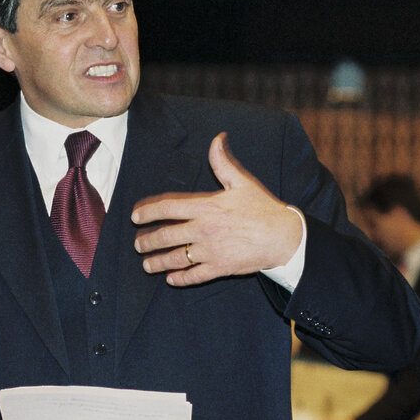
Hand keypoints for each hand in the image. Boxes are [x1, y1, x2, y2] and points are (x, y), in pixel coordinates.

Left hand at [132, 133, 300, 285]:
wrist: (283, 237)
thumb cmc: (263, 208)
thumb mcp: (242, 181)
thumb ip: (223, 162)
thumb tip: (217, 139)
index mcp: (206, 207)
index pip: (168, 207)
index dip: (148, 211)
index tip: (136, 216)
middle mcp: (203, 229)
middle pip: (166, 236)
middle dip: (147, 241)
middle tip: (138, 244)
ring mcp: (210, 250)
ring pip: (176, 258)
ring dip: (158, 262)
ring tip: (147, 265)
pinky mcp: (220, 267)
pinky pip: (195, 275)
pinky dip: (181, 279)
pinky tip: (171, 279)